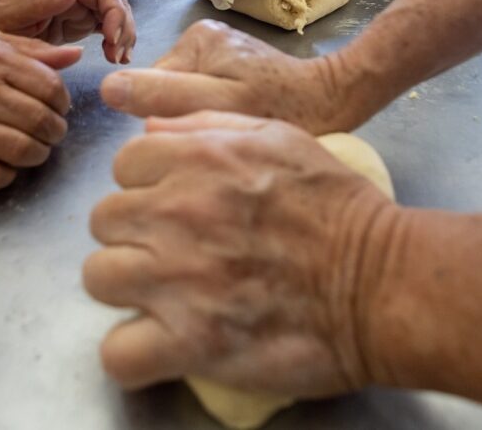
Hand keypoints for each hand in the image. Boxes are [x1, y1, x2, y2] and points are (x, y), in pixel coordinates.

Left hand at [0, 0, 135, 64]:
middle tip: (118, 54)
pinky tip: (115, 58)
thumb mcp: (7, 11)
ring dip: (123, 35)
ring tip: (118, 59)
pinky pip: (105, 29)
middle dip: (123, 25)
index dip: (114, 11)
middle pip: (113, 2)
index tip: (111, 38)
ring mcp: (76, 11)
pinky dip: (115, 42)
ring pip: (113, 15)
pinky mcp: (76, 27)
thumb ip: (38, 0)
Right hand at [0, 29, 80, 190]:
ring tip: (34, 150)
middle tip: (50, 133)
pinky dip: (7, 175)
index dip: (63, 103)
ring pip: (21, 150)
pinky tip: (7, 166)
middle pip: (40, 121)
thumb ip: (32, 49)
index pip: (50, 86)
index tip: (58, 109)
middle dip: (55, 132)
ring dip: (38, 155)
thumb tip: (75, 56)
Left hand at [84, 111, 399, 395]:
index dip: (146, 186)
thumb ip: (208, 125)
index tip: (171, 206)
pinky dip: (132, 355)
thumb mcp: (280, 136)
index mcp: (197, 160)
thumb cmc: (338, 205)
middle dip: (132, 234)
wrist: (383, 283)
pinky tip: (157, 347)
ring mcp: (177, 278)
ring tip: (162, 297)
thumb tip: (148, 125)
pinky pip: (118, 353)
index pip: (125, 164)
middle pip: (104, 219)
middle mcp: (177, 212)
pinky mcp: (189, 341)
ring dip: (125, 289)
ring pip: (98, 277)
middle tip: (169, 252)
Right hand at [101, 20, 370, 133]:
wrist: (335, 102)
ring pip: (187, 97)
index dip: (166, 117)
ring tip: (232, 128)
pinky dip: (218, 114)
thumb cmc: (280, 108)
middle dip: (185, 117)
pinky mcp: (236, 66)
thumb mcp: (218, 106)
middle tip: (220, 132)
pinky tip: (240, 122)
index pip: (152, 87)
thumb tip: (109, 87)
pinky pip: (207, 96)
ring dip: (202, 118)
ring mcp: (221, 51)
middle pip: (168, 91)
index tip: (199, 130)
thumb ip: (165, 96)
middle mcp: (203, 38)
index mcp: (195, 40)